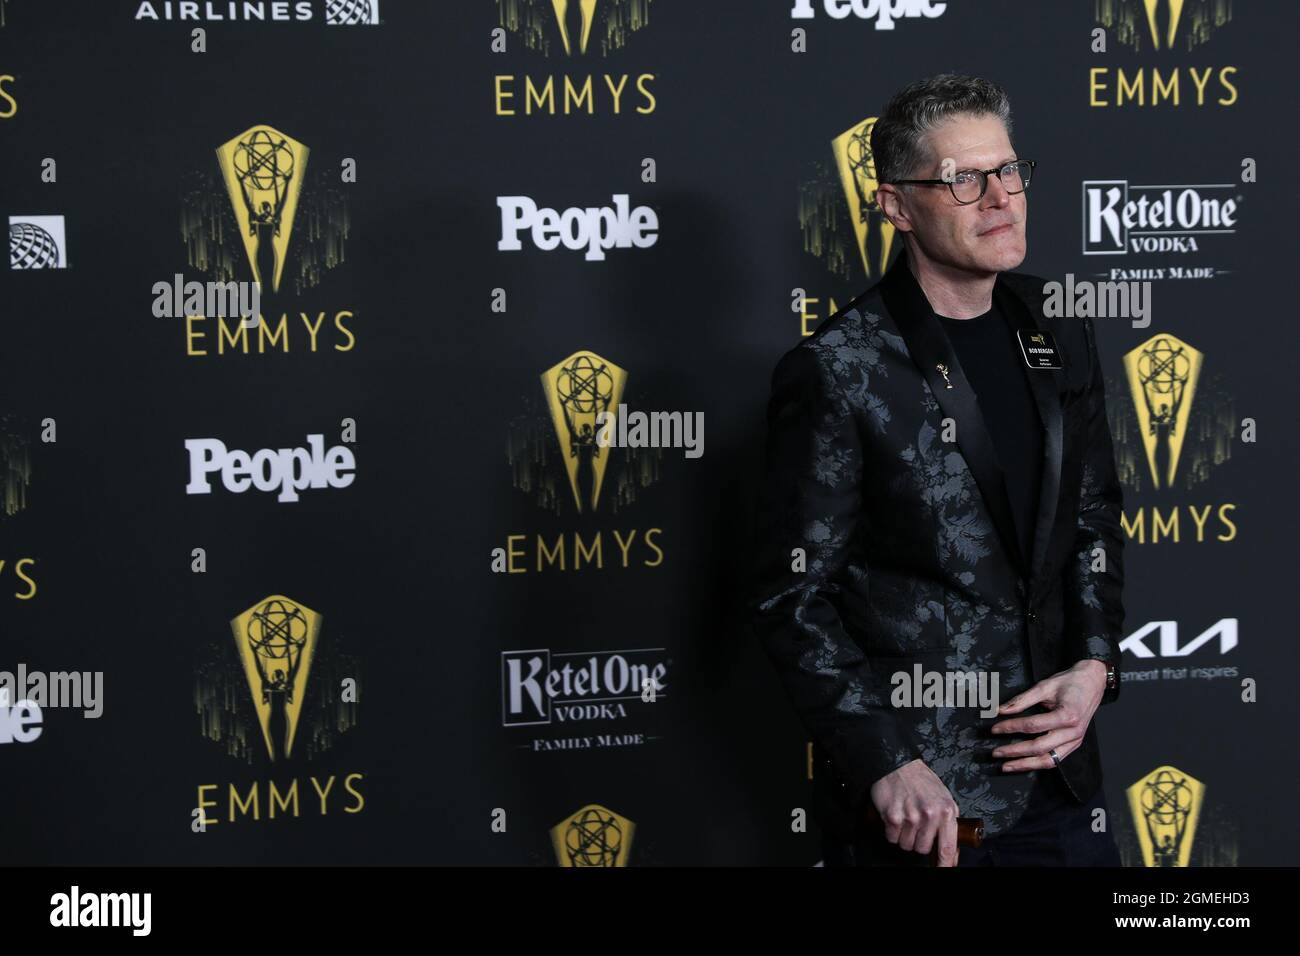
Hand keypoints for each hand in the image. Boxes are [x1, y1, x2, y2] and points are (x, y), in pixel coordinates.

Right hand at [868, 758, 960, 865]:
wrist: (897, 763)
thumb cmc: (921, 780)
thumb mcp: (944, 797)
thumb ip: (949, 822)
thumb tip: (951, 852)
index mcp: (947, 811)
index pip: (948, 848)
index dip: (946, 864)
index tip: (944, 870)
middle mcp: (930, 814)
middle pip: (923, 849)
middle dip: (918, 841)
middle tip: (916, 825)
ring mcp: (911, 817)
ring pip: (906, 845)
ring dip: (904, 836)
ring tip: (905, 816)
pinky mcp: (893, 817)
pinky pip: (892, 837)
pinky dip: (891, 831)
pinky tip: (896, 815)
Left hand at [991, 659, 1107, 770]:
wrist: (1093, 682)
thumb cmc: (1071, 682)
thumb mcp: (1044, 686)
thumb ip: (1022, 700)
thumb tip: (1001, 710)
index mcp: (1067, 715)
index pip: (1032, 726)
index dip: (1011, 728)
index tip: (995, 729)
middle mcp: (1073, 732)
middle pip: (1039, 748)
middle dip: (1015, 752)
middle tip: (996, 753)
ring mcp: (1075, 740)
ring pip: (1048, 760)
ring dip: (1026, 765)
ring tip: (1007, 766)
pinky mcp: (1075, 744)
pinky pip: (1056, 759)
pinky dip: (1038, 763)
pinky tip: (1024, 763)